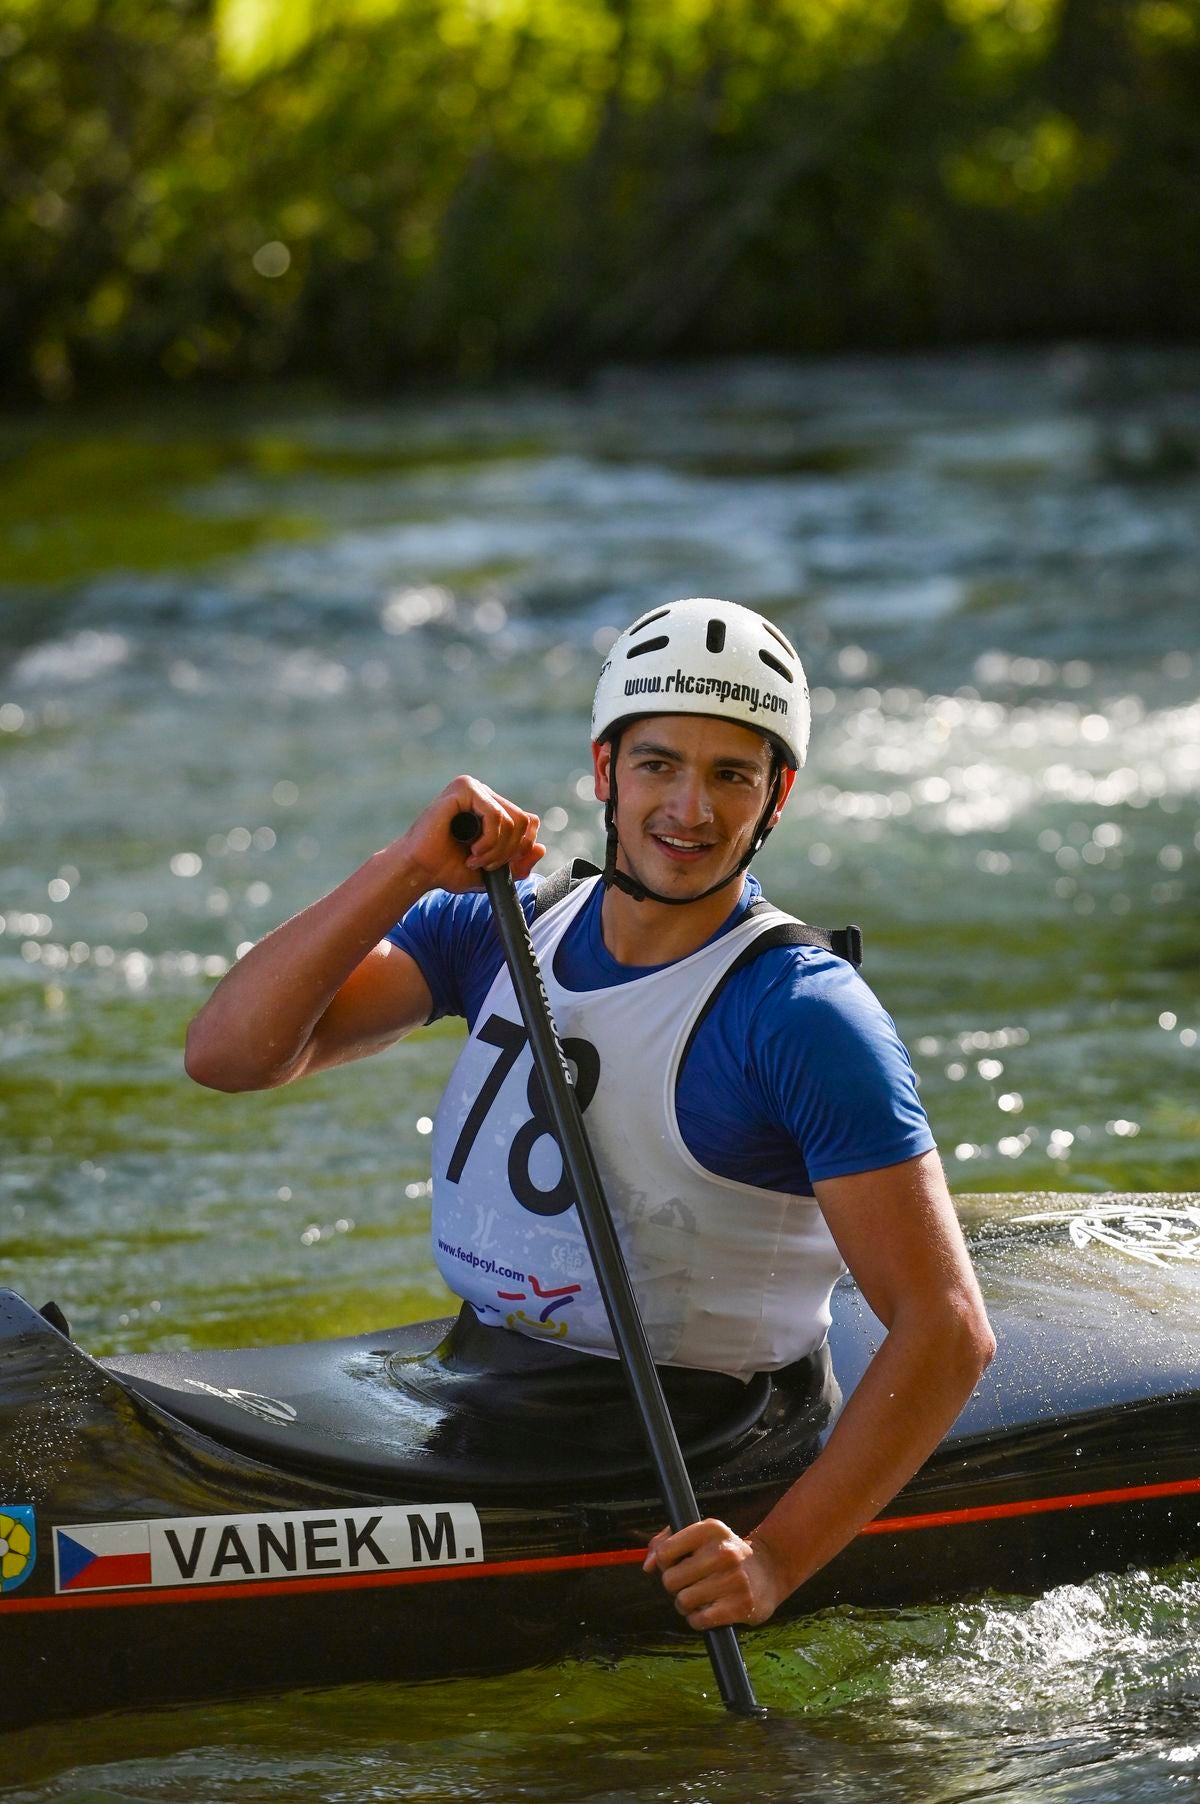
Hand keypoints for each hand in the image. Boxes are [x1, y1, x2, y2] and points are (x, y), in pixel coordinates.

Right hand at [397, 777, 544, 892]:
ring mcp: (474, 788)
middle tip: (484, 865)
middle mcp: (484, 795)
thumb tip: (541, 848)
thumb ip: (518, 862)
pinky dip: (489, 841)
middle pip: (524, 821)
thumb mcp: (493, 871)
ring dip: (496, 850)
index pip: (528, 821)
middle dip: (508, 852)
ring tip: (475, 859)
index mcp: (491, 808)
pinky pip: (496, 815)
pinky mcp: (464, 789)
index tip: (499, 866)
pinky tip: (472, 850)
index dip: (521, 848)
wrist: (419, 870)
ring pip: (513, 820)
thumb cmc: (448, 869)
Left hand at [642, 1518, 787, 1630]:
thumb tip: (647, 1566)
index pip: (664, 1552)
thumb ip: (665, 1543)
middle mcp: (723, 1552)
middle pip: (670, 1580)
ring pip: (683, 1601)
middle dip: (675, 1586)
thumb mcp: (699, 1536)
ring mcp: (734, 1580)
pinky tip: (708, 1610)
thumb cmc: (723, 1553)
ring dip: (685, 1605)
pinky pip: (698, 1620)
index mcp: (710, 1529)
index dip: (665, 1562)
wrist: (769, 1571)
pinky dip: (697, 1620)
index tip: (677, 1563)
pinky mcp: (741, 1606)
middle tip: (690, 1582)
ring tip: (700, 1597)